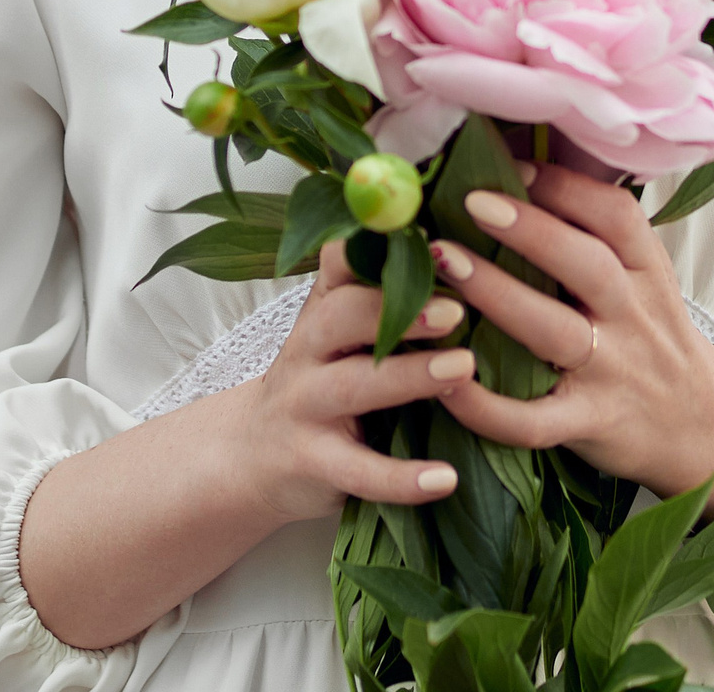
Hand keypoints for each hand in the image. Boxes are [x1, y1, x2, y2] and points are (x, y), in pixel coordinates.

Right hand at [237, 238, 475, 524]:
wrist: (251, 456)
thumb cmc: (317, 382)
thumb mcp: (335, 333)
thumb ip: (375, 293)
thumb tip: (450, 244)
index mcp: (321, 311)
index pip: (338, 264)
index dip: (373, 245)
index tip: (428, 234)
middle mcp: (306, 351)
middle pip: (342, 318)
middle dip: (398, 309)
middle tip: (456, 308)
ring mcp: (305, 408)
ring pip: (353, 387)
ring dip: (408, 376)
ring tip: (463, 369)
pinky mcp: (313, 463)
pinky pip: (360, 472)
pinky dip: (402, 478)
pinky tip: (445, 478)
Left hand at [430, 164, 713, 498]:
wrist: (705, 426)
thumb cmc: (652, 339)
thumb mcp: (644, 279)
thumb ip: (595, 237)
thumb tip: (516, 172)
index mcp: (646, 272)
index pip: (615, 215)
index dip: (562, 184)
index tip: (507, 161)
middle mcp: (632, 317)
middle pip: (587, 265)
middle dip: (530, 229)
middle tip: (471, 200)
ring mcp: (611, 373)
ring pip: (555, 332)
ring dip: (498, 294)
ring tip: (445, 260)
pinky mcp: (588, 425)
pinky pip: (534, 422)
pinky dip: (488, 407)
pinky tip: (447, 381)